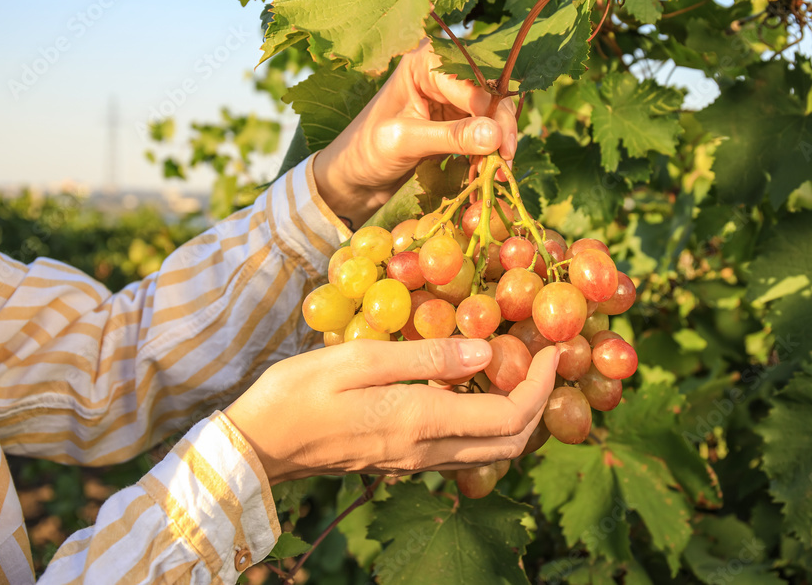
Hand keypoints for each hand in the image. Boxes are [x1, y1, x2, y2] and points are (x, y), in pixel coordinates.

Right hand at [223, 338, 558, 483]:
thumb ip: (426, 355)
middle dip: (540, 403)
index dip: (542, 385)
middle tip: (545, 360)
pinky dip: (486, 424)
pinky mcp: (400, 461)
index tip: (552, 349)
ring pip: (489, 452)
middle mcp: (426, 450)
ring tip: (519, 371)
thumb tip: (487, 352)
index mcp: (422, 421)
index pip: (510, 417)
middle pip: (510, 443)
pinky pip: (462, 450)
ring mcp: (414, 462)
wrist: (259, 445)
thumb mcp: (360, 359)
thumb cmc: (299, 393)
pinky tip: (475, 389)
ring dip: (517, 417)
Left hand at [313, 40, 518, 225]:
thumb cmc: (366, 151)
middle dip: (500, 131)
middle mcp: (442, 73)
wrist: (352, 178)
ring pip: (492, 116)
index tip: (503, 149)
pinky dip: (486, 153)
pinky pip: (483, 133)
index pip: (476, 84)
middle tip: (503, 166)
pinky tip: (482, 173)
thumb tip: (496, 136)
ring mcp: (451, 98)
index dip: (494, 115)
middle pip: (490, 96)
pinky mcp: (455, 122)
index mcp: (425, 62)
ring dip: (496, 146)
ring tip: (493, 175)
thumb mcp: (406, 141)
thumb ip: (451, 136)